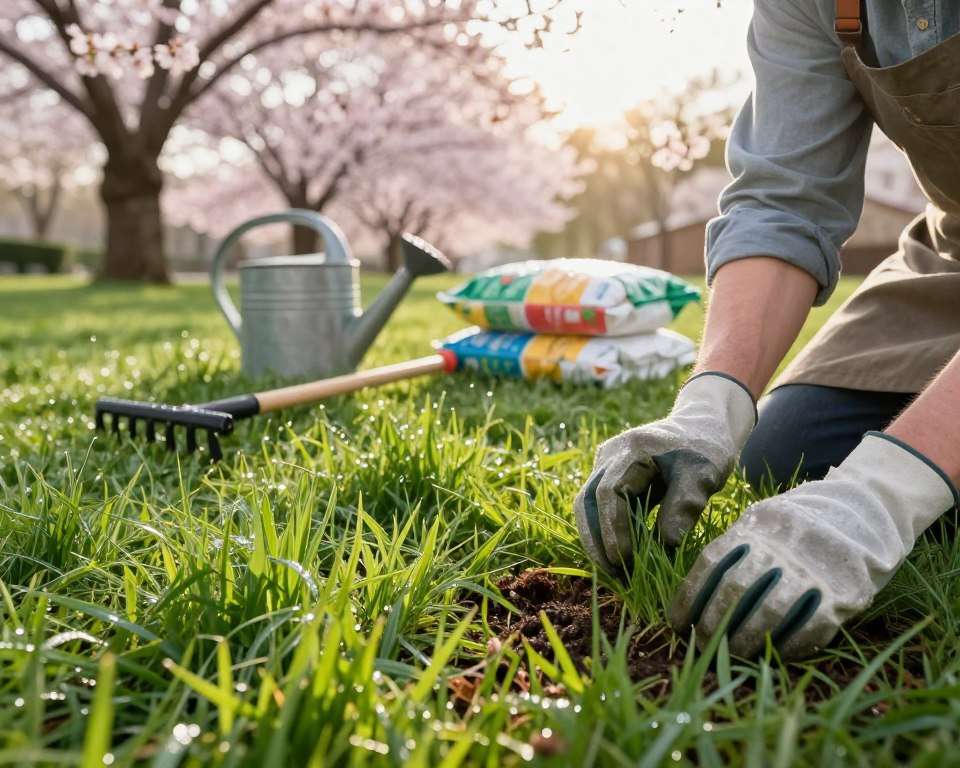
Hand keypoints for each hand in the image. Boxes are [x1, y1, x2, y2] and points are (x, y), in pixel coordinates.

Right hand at [574, 372, 755, 571]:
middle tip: (614, 574)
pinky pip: (599, 507)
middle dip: (596, 539)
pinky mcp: (611, 477)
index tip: (625, 560)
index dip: (614, 528)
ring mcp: (606, 465)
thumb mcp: (704, 474)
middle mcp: (611, 455)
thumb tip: (666, 545)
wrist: (702, 426)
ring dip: (597, 539)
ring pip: (587, 505)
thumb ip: (685, 505)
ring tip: (615, 573)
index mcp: (632, 449)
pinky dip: (607, 532)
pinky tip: (620, 557)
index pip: (610, 492)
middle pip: (587, 500)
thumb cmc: (706, 448)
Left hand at [669, 433, 957, 658]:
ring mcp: (813, 570)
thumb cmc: (797, 526)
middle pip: (737, 590)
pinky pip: (808, 628)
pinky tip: (770, 656)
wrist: (863, 513)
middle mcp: (782, 547)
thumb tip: (693, 593)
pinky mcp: (843, 595)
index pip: (712, 564)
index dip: (690, 597)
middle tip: (700, 644)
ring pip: (769, 612)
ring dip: (744, 640)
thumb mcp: (762, 520)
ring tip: (730, 654)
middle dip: (713, 623)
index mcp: (756, 526)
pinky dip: (785, 646)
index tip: (677, 623)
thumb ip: (733, 549)